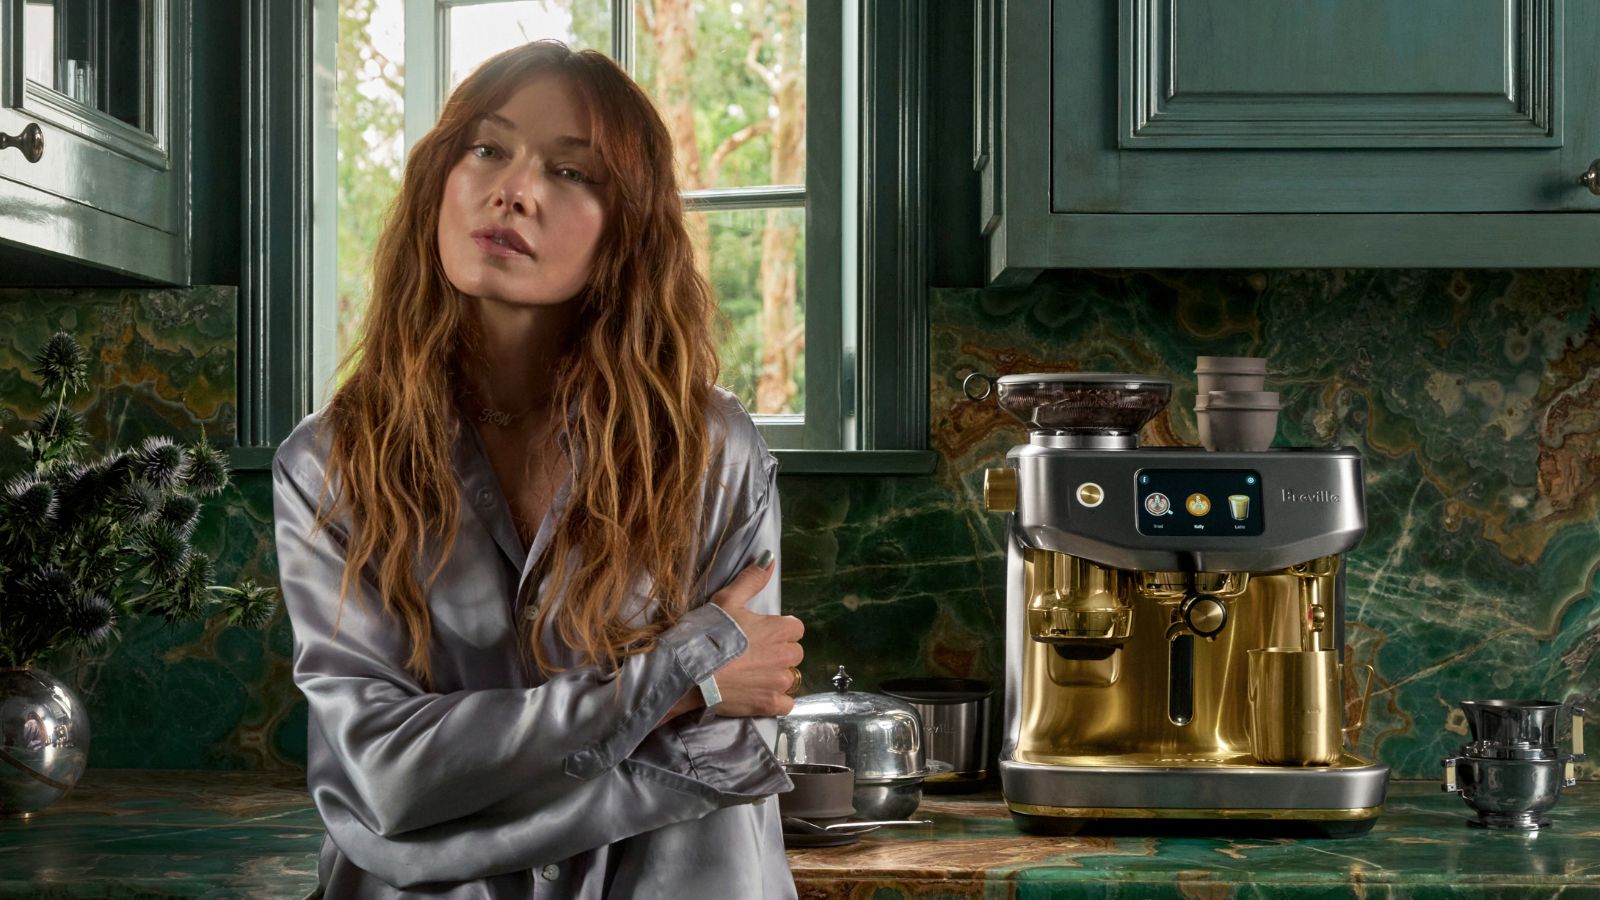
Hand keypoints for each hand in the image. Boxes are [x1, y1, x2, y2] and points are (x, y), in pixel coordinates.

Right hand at [708, 556, 803, 716]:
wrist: (689, 670)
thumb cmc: (708, 632)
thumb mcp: (728, 599)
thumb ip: (752, 580)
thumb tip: (770, 558)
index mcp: (780, 629)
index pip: (795, 628)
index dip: (778, 631)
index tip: (760, 634)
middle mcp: (785, 656)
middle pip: (794, 653)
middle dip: (778, 653)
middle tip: (752, 655)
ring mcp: (778, 682)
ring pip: (788, 678)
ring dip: (775, 676)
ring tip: (750, 675)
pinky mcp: (769, 705)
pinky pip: (785, 704)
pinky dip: (775, 700)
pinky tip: (757, 694)